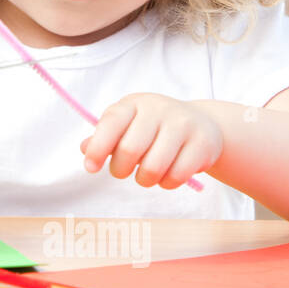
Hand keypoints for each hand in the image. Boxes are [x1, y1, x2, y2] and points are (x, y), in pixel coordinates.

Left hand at [79, 93, 222, 189]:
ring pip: (153, 168)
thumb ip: (105, 137)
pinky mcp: (203, 143)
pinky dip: (167, 183)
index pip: (111, 123)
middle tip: (122, 172)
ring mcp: (183, 124)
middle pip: (129, 150)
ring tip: (146, 175)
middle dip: (120, 170)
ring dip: (144, 180)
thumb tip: (85, 148)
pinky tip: (168, 175)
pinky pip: (176, 176)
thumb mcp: (127, 125)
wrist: (203, 124)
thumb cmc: (153, 128)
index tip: (90, 168)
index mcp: (134, 104)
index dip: (97, 148)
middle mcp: (159, 109)